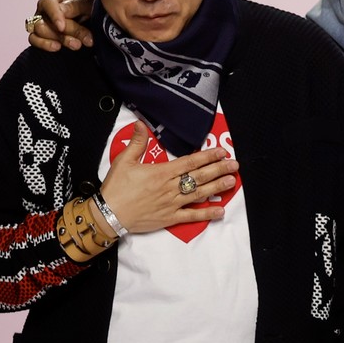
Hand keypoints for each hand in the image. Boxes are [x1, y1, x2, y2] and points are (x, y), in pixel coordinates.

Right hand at [27, 0, 96, 51]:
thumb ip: (77, 5)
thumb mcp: (90, 1)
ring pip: (40, 31)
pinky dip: (45, 45)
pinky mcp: (42, 33)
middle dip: (67, 31)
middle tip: (88, 38)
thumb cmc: (91, 4)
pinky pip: (33, 39)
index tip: (61, 27)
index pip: (47, 2)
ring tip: (78, 44)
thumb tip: (61, 11)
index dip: (53, 15)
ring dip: (61, 39)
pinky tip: (58, 47)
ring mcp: (42, 19)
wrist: (96, 17)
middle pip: (45, 20)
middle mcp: (46, 5)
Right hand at [98, 122, 238, 233]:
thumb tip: (141, 124)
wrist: (108, 214)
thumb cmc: (116, 188)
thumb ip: (137, 142)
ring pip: (199, 194)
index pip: (191, 162)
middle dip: (219, 169)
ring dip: (217, 188)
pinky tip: (220, 211)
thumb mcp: (124, 161)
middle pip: (200, 176)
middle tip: (235, 165)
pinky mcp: (170, 218)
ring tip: (232, 182)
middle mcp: (170, 187)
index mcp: (162, 172)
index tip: (222, 152)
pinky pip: (191, 216)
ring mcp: (172, 204)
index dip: (208, 156)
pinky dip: (206, 214)